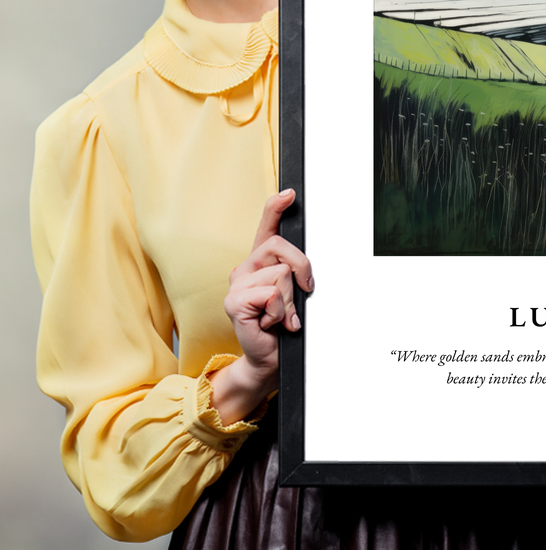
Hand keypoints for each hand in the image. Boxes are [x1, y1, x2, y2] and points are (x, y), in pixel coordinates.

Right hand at [209, 189, 313, 423]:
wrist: (269, 358)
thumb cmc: (283, 325)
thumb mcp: (294, 294)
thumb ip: (295, 273)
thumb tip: (304, 266)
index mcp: (260, 262)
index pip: (267, 227)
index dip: (276, 207)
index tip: (290, 193)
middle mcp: (245, 268)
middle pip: (281, 247)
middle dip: (302, 269)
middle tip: (303, 293)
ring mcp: (237, 284)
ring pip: (280, 274)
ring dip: (290, 300)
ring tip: (281, 316)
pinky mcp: (234, 302)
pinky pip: (271, 294)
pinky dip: (280, 312)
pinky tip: (271, 323)